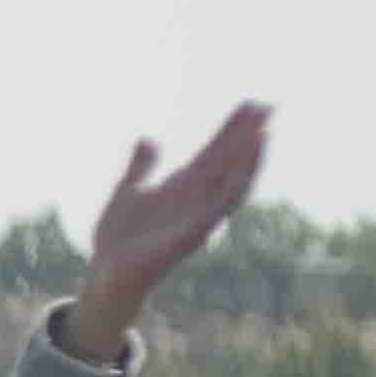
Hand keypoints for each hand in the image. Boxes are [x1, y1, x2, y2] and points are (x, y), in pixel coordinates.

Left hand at [66, 101, 274, 353]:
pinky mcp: (192, 234)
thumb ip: (140, 166)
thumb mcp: (127, 191)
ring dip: (248, 159)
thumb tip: (148, 139)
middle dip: (247, 135)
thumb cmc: (119, 237)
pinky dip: (231, 190)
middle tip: (268, 106)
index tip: (251, 104)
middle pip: (228, 160)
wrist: (107, 272)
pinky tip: (240, 172)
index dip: (232, 129)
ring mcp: (197, 215)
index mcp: (182, 186)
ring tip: (262, 132)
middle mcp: (195, 198)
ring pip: (232, 183)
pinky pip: (218, 211)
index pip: (214, 151)